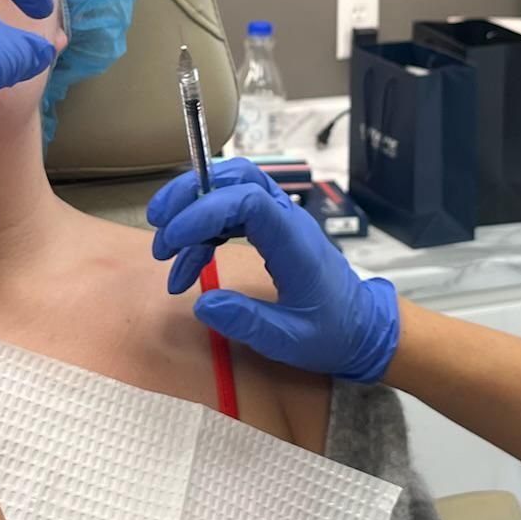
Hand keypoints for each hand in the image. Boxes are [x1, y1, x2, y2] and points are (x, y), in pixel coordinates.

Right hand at [148, 158, 399, 381]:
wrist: (363, 328)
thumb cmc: (333, 334)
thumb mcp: (291, 341)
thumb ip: (248, 322)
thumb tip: (202, 304)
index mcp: (295, 242)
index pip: (247, 201)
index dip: (204, 211)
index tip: (173, 241)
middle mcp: (288, 220)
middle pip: (237, 178)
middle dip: (190, 194)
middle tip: (157, 224)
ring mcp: (281, 221)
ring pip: (232, 190)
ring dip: (192, 211)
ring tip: (165, 253)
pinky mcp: (273, 231)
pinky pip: (233, 213)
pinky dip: (204, 232)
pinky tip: (187, 266)